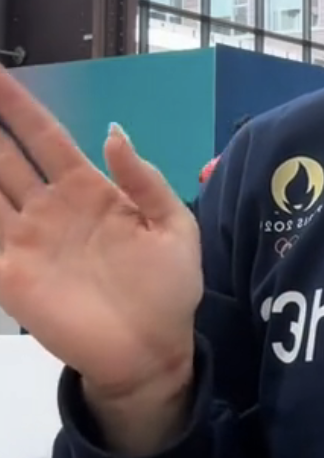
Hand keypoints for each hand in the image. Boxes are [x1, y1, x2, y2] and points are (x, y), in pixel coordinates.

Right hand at [0, 68, 201, 395]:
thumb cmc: (169, 288)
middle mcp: (48, 208)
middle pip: (2, 156)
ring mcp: (25, 241)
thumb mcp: (174, 227)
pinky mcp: (11, 277)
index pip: (44, 136)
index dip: (18, 106)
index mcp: (88, 189)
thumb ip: (145, 180)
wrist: (154, 351)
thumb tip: (113, 133)